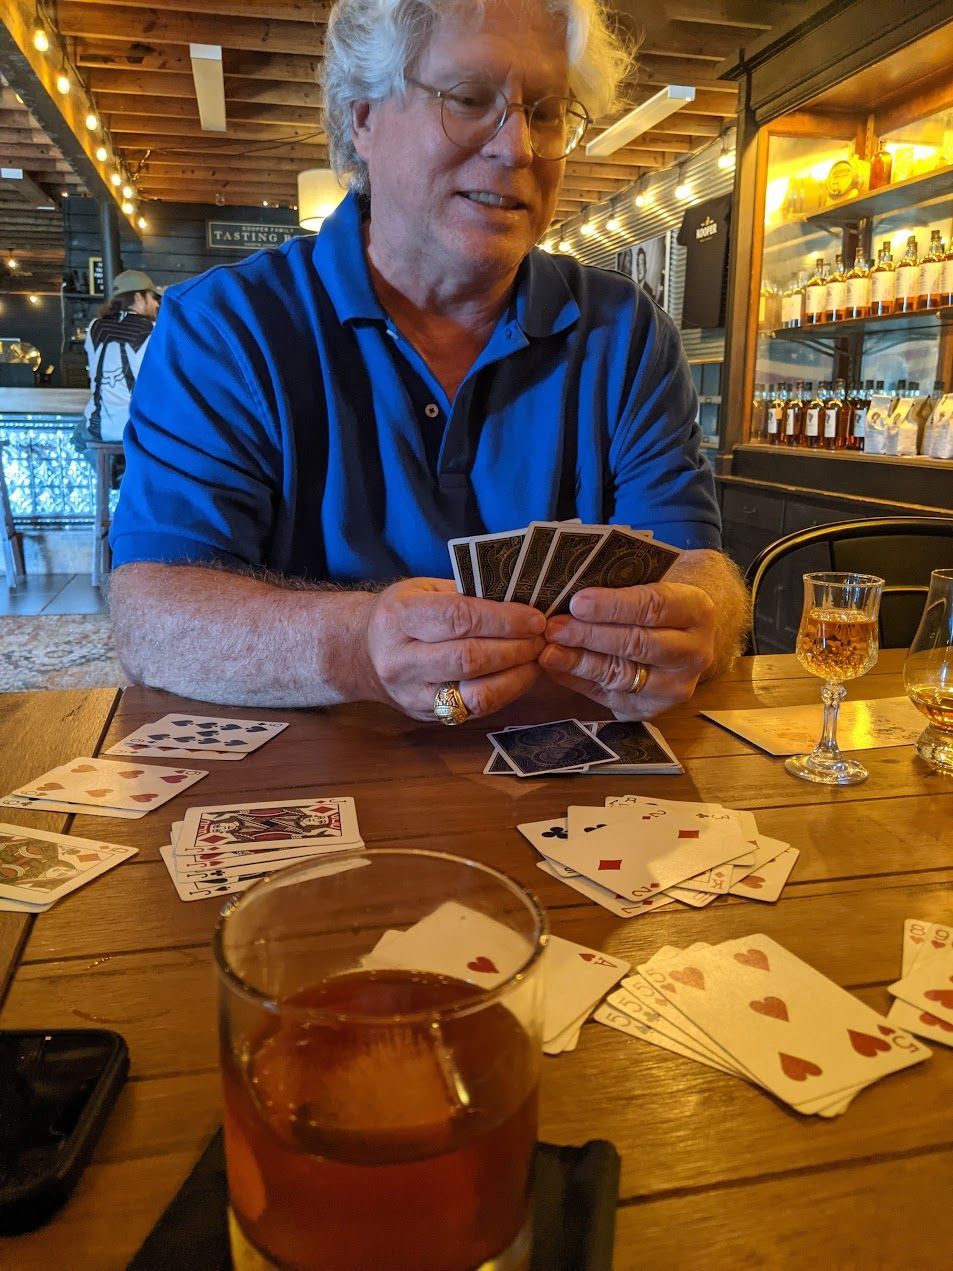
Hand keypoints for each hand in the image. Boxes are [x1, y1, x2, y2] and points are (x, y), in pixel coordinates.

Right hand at [365, 578, 546, 721]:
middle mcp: (400, 660)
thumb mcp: (423, 590)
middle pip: (470, 659)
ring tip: (537, 657)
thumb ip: (466, 593)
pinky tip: (521, 674)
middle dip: (516, 648)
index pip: (458, 619)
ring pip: (476, 694)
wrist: (362, 653)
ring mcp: (412, 694)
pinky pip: (475, 709)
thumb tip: (521, 599)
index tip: (535, 617)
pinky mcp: (427, 715)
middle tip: (543, 637)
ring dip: (517, 676)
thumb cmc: (402, 613)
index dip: (503, 620)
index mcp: (398, 617)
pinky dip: (506, 692)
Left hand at [538, 582, 715, 718]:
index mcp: (697, 612)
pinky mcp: (651, 708)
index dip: (613, 606)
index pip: (654, 607)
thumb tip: (572, 593)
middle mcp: (694, 653)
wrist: (682, 641)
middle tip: (555, 627)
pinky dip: (578, 681)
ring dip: (580, 662)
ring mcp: (674, 686)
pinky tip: (556, 668)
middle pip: (637, 644)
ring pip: (621, 675)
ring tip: (548, 651)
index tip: (577, 602)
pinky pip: (608, 696)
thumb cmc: (657, 606)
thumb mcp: (653, 587)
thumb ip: (621, 588)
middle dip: (590, 635)